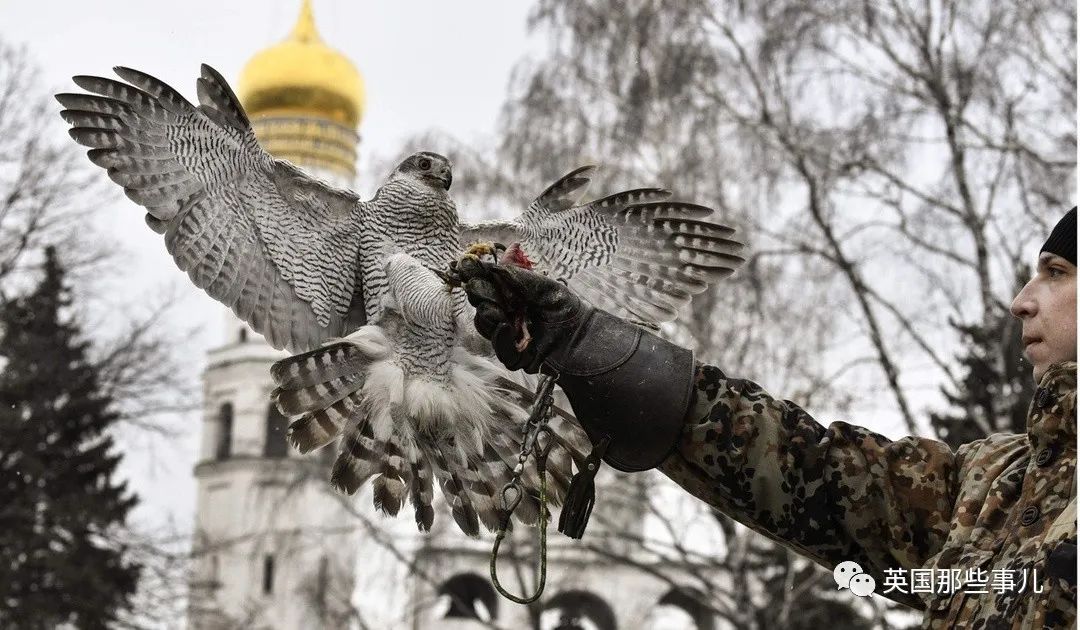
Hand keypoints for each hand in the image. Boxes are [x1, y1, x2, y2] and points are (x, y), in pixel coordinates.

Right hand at [455, 256, 592, 373]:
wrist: (585, 336)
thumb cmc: (567, 308)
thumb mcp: (542, 286)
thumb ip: (515, 276)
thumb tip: (488, 265)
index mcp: (511, 297)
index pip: (486, 286)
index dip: (476, 276)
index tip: (466, 266)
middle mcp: (507, 315)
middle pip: (482, 306)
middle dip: (480, 295)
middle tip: (479, 287)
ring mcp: (510, 337)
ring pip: (486, 328)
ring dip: (488, 316)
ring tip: (494, 308)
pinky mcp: (517, 358)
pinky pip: (502, 350)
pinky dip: (501, 338)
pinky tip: (504, 327)